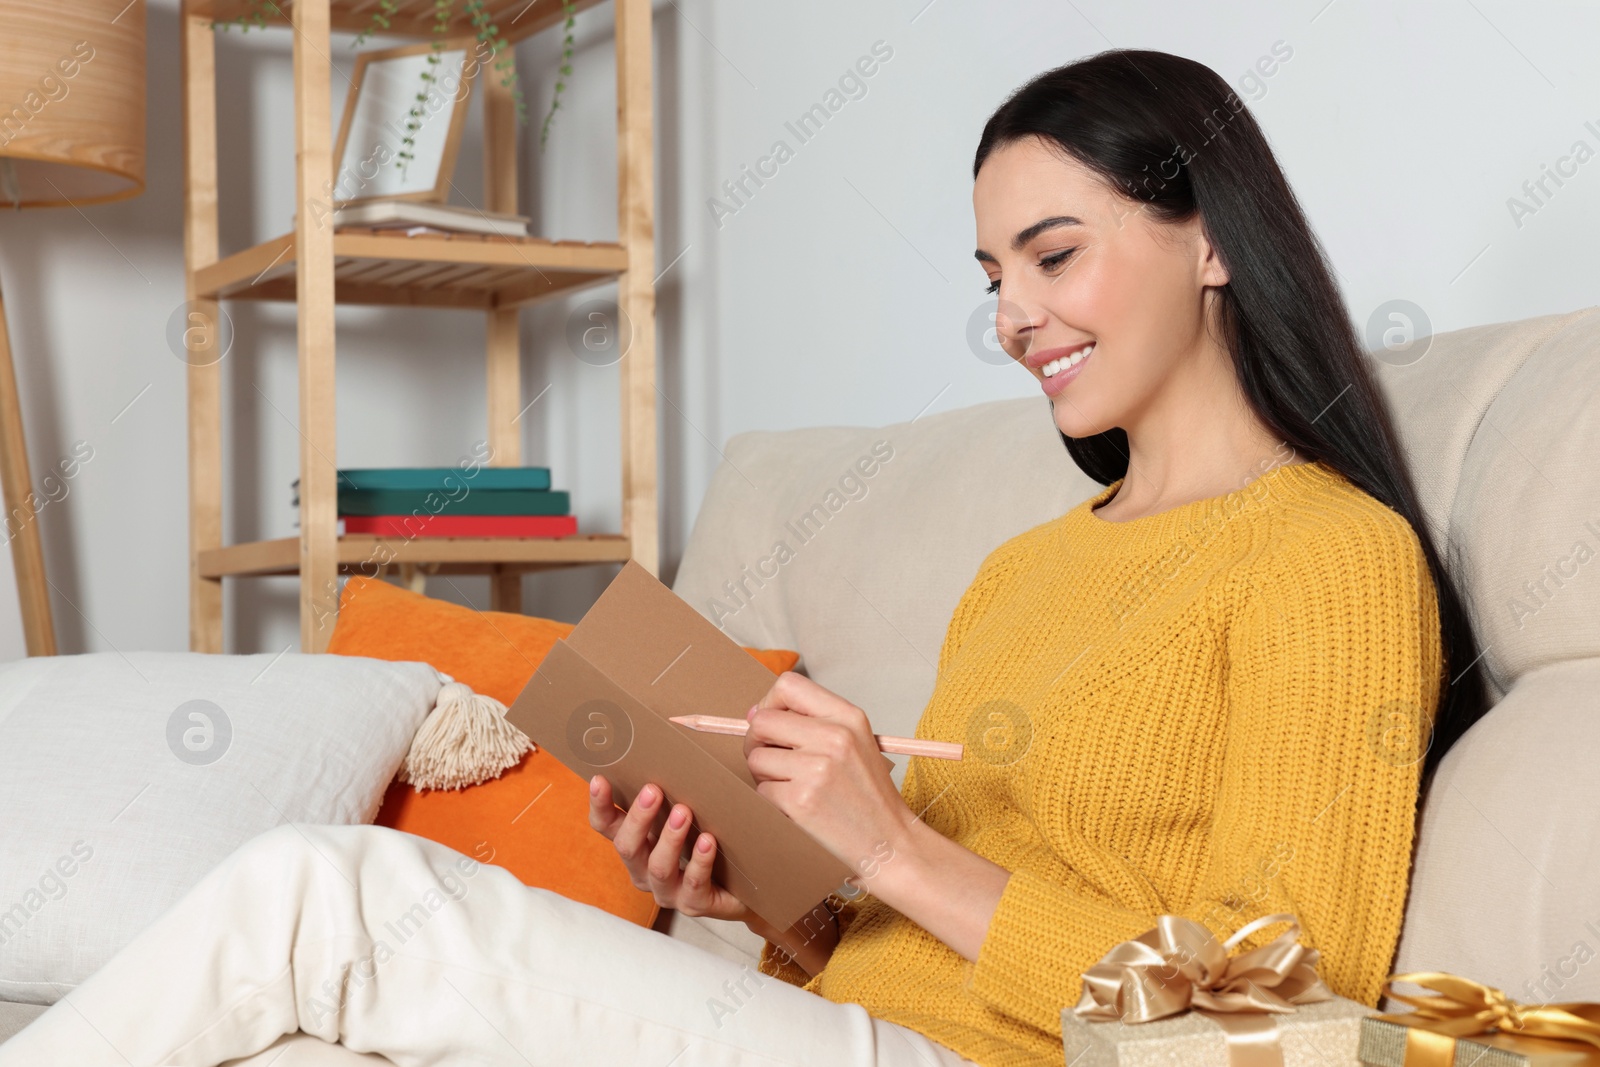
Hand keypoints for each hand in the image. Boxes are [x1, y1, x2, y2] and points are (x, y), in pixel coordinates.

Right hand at [586, 775, 755, 923]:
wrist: (747, 882)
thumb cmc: (711, 836)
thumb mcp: (688, 811)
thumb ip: (674, 790)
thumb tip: (670, 747)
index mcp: (637, 844)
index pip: (606, 826)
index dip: (600, 805)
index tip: (600, 779)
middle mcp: (644, 870)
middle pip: (627, 847)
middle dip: (638, 818)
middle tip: (653, 790)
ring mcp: (667, 891)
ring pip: (658, 867)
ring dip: (669, 838)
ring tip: (685, 812)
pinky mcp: (694, 904)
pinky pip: (693, 884)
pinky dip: (699, 862)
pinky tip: (709, 842)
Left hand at [743, 671, 913, 888]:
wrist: (890, 842)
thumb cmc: (869, 795)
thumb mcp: (856, 742)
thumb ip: (814, 722)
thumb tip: (756, 714)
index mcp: (849, 716)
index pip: (789, 685)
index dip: (770, 702)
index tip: (771, 723)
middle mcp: (834, 737)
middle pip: (762, 721)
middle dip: (758, 741)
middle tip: (774, 760)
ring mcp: (817, 769)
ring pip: (756, 757)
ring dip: (765, 774)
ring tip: (793, 786)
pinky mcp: (801, 800)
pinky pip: (761, 789)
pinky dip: (773, 800)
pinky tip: (799, 807)